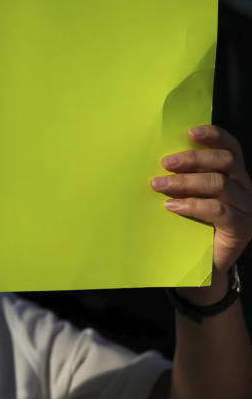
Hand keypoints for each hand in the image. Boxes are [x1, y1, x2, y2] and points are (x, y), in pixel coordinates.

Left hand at [152, 125, 251, 274]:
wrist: (203, 266)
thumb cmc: (191, 226)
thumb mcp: (189, 196)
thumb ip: (184, 178)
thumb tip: (156, 160)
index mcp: (236, 176)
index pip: (231, 148)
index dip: (214, 136)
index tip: (189, 131)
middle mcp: (247, 188)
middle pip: (225, 162)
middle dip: (193, 158)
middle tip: (165, 163)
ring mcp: (248, 208)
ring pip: (219, 184)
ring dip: (185, 182)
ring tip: (158, 184)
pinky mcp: (243, 228)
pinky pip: (219, 210)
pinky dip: (192, 205)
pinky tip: (171, 206)